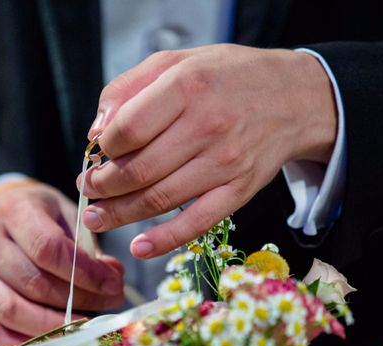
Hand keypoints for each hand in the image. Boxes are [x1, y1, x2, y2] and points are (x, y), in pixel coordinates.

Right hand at [0, 183, 123, 345]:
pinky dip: (23, 344)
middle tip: (108, 306)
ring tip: (86, 326)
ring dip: (55, 327)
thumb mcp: (67, 218)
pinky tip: (53, 342)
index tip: (113, 285)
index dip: (84, 274)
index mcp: (12, 211)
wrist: (1, 221)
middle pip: (33, 284)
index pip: (47, 248)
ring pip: (13, 311)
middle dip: (78, 302)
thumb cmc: (41, 219)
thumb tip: (113, 278)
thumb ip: (89, 248)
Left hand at [79, 44, 336, 258]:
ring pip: (158, 199)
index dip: (103, 147)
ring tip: (96, 217)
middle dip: (102, 186)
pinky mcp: (239, 190)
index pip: (127, 129)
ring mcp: (225, 163)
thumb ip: (129, 87)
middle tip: (87, 188)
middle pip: (138, 171)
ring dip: (119, 214)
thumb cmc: (228, 77)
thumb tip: (96, 130)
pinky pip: (197, 222)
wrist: (295, 97)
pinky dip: (164, 240)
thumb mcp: (176, 61)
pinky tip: (138, 247)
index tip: (96, 152)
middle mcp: (207, 126)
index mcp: (187, 87)